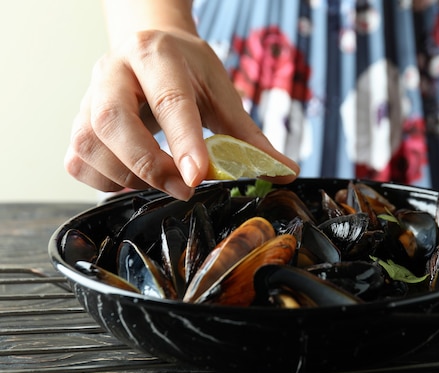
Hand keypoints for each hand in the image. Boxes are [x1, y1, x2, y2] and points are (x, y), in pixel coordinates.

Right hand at [65, 29, 298, 199]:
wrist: (150, 46)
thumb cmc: (187, 70)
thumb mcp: (222, 95)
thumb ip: (250, 138)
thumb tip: (286, 173)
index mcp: (156, 56)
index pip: (169, 101)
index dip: (183, 143)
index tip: (198, 178)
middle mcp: (114, 71)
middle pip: (112, 121)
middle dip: (148, 165)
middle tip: (183, 187)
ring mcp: (89, 95)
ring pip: (89, 144)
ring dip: (126, 176)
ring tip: (160, 180)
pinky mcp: (78, 121)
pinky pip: (78, 160)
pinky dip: (105, 180)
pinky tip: (133, 177)